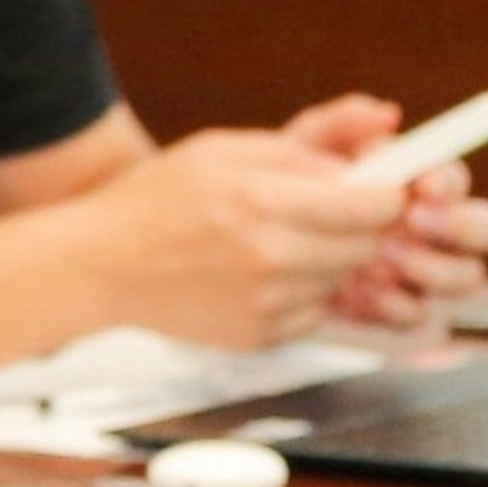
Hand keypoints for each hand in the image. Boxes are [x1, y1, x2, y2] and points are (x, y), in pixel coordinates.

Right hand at [71, 115, 420, 349]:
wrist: (101, 265)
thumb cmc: (156, 200)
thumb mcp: (221, 151)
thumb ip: (297, 155)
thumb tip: (362, 168)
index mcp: (262, 199)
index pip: (375, 205)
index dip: (386, 195)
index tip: (377, 190)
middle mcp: (271, 256)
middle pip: (368, 246)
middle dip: (358, 227)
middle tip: (323, 214)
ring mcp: (268, 302)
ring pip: (344, 279)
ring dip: (328, 260)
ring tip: (277, 243)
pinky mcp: (262, 336)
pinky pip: (315, 311)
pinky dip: (301, 292)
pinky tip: (256, 275)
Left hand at [286, 95, 487, 333]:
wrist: (256, 243)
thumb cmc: (288, 185)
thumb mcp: (302, 150)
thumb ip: (340, 125)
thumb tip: (386, 113)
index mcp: (422, 184)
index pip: (456, 179)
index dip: (448, 181)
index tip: (422, 184)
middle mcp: (438, 229)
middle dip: (460, 226)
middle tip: (412, 222)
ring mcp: (425, 273)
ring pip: (465, 277)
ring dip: (431, 268)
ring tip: (382, 257)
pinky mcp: (400, 309)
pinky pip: (419, 316)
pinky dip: (394, 305)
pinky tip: (360, 293)